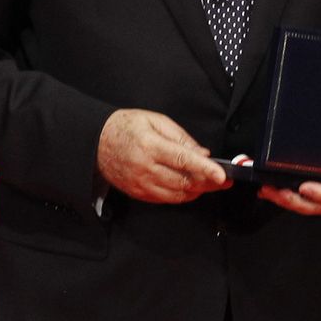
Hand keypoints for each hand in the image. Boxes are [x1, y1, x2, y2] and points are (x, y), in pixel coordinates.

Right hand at [98, 108, 230, 203]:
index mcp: (151, 146)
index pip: (184, 160)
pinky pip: (166, 199)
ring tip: (210, 183)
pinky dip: (182, 195)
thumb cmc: (126, 127)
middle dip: (209, 183)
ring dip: (197, 191)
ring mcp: (141, 183)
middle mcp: (146, 168)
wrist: (96, 142)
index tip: (221, 175)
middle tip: (225, 180)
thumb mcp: (155, 120)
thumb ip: (181, 137)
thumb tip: (202, 153)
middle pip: (184, 182)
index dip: (205, 169)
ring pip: (177, 194)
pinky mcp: (138, 193)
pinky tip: (190, 187)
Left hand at [259, 100, 320, 215]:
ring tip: (267, 191)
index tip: (305, 187)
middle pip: (320, 204)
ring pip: (309, 204)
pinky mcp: (317, 181)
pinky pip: (302, 196)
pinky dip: (285, 195)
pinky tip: (269, 188)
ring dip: (287, 201)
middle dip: (297, 202)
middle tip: (277, 192)